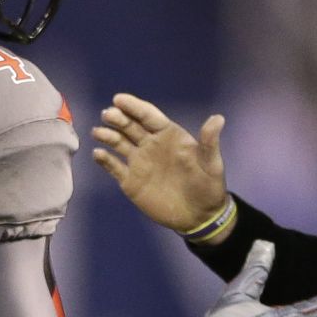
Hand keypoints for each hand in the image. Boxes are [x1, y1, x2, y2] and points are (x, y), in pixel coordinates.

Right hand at [91, 93, 228, 232]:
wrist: (199, 216)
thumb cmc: (207, 186)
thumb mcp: (212, 164)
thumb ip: (209, 141)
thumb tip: (218, 118)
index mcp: (168, 135)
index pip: (148, 116)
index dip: (134, 106)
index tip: (119, 99)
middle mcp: (150, 144)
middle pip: (130, 126)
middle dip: (118, 118)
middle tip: (107, 114)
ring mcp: (139, 162)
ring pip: (119, 143)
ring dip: (108, 135)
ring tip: (98, 132)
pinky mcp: (131, 181)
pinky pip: (114, 166)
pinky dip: (104, 159)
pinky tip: (98, 154)